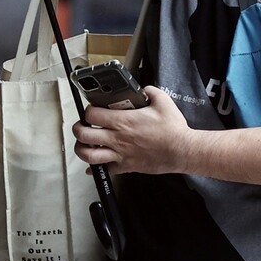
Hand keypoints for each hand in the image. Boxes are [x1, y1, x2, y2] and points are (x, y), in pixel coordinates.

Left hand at [73, 87, 195, 175]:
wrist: (181, 150)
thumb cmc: (172, 129)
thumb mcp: (163, 101)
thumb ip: (150, 91)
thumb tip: (144, 90)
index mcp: (123, 121)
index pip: (92, 114)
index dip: (88, 110)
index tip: (92, 109)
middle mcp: (117, 138)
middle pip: (84, 134)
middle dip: (78, 129)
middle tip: (82, 126)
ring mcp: (120, 154)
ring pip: (89, 155)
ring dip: (81, 149)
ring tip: (84, 144)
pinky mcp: (126, 166)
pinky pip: (105, 169)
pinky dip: (96, 168)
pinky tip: (94, 165)